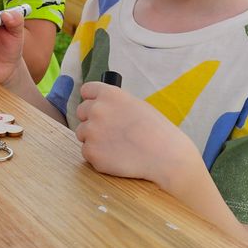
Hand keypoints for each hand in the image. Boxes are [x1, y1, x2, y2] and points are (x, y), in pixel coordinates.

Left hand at [75, 81, 194, 182]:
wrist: (166, 156)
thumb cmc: (157, 131)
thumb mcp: (137, 105)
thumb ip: (115, 104)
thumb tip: (102, 107)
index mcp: (109, 94)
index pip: (86, 90)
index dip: (92, 100)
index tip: (96, 107)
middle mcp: (96, 109)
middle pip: (81, 112)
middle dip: (92, 120)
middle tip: (110, 131)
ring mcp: (91, 131)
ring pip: (82, 133)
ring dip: (94, 139)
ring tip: (116, 145)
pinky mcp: (91, 152)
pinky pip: (87, 152)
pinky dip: (98, 156)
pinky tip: (116, 157)